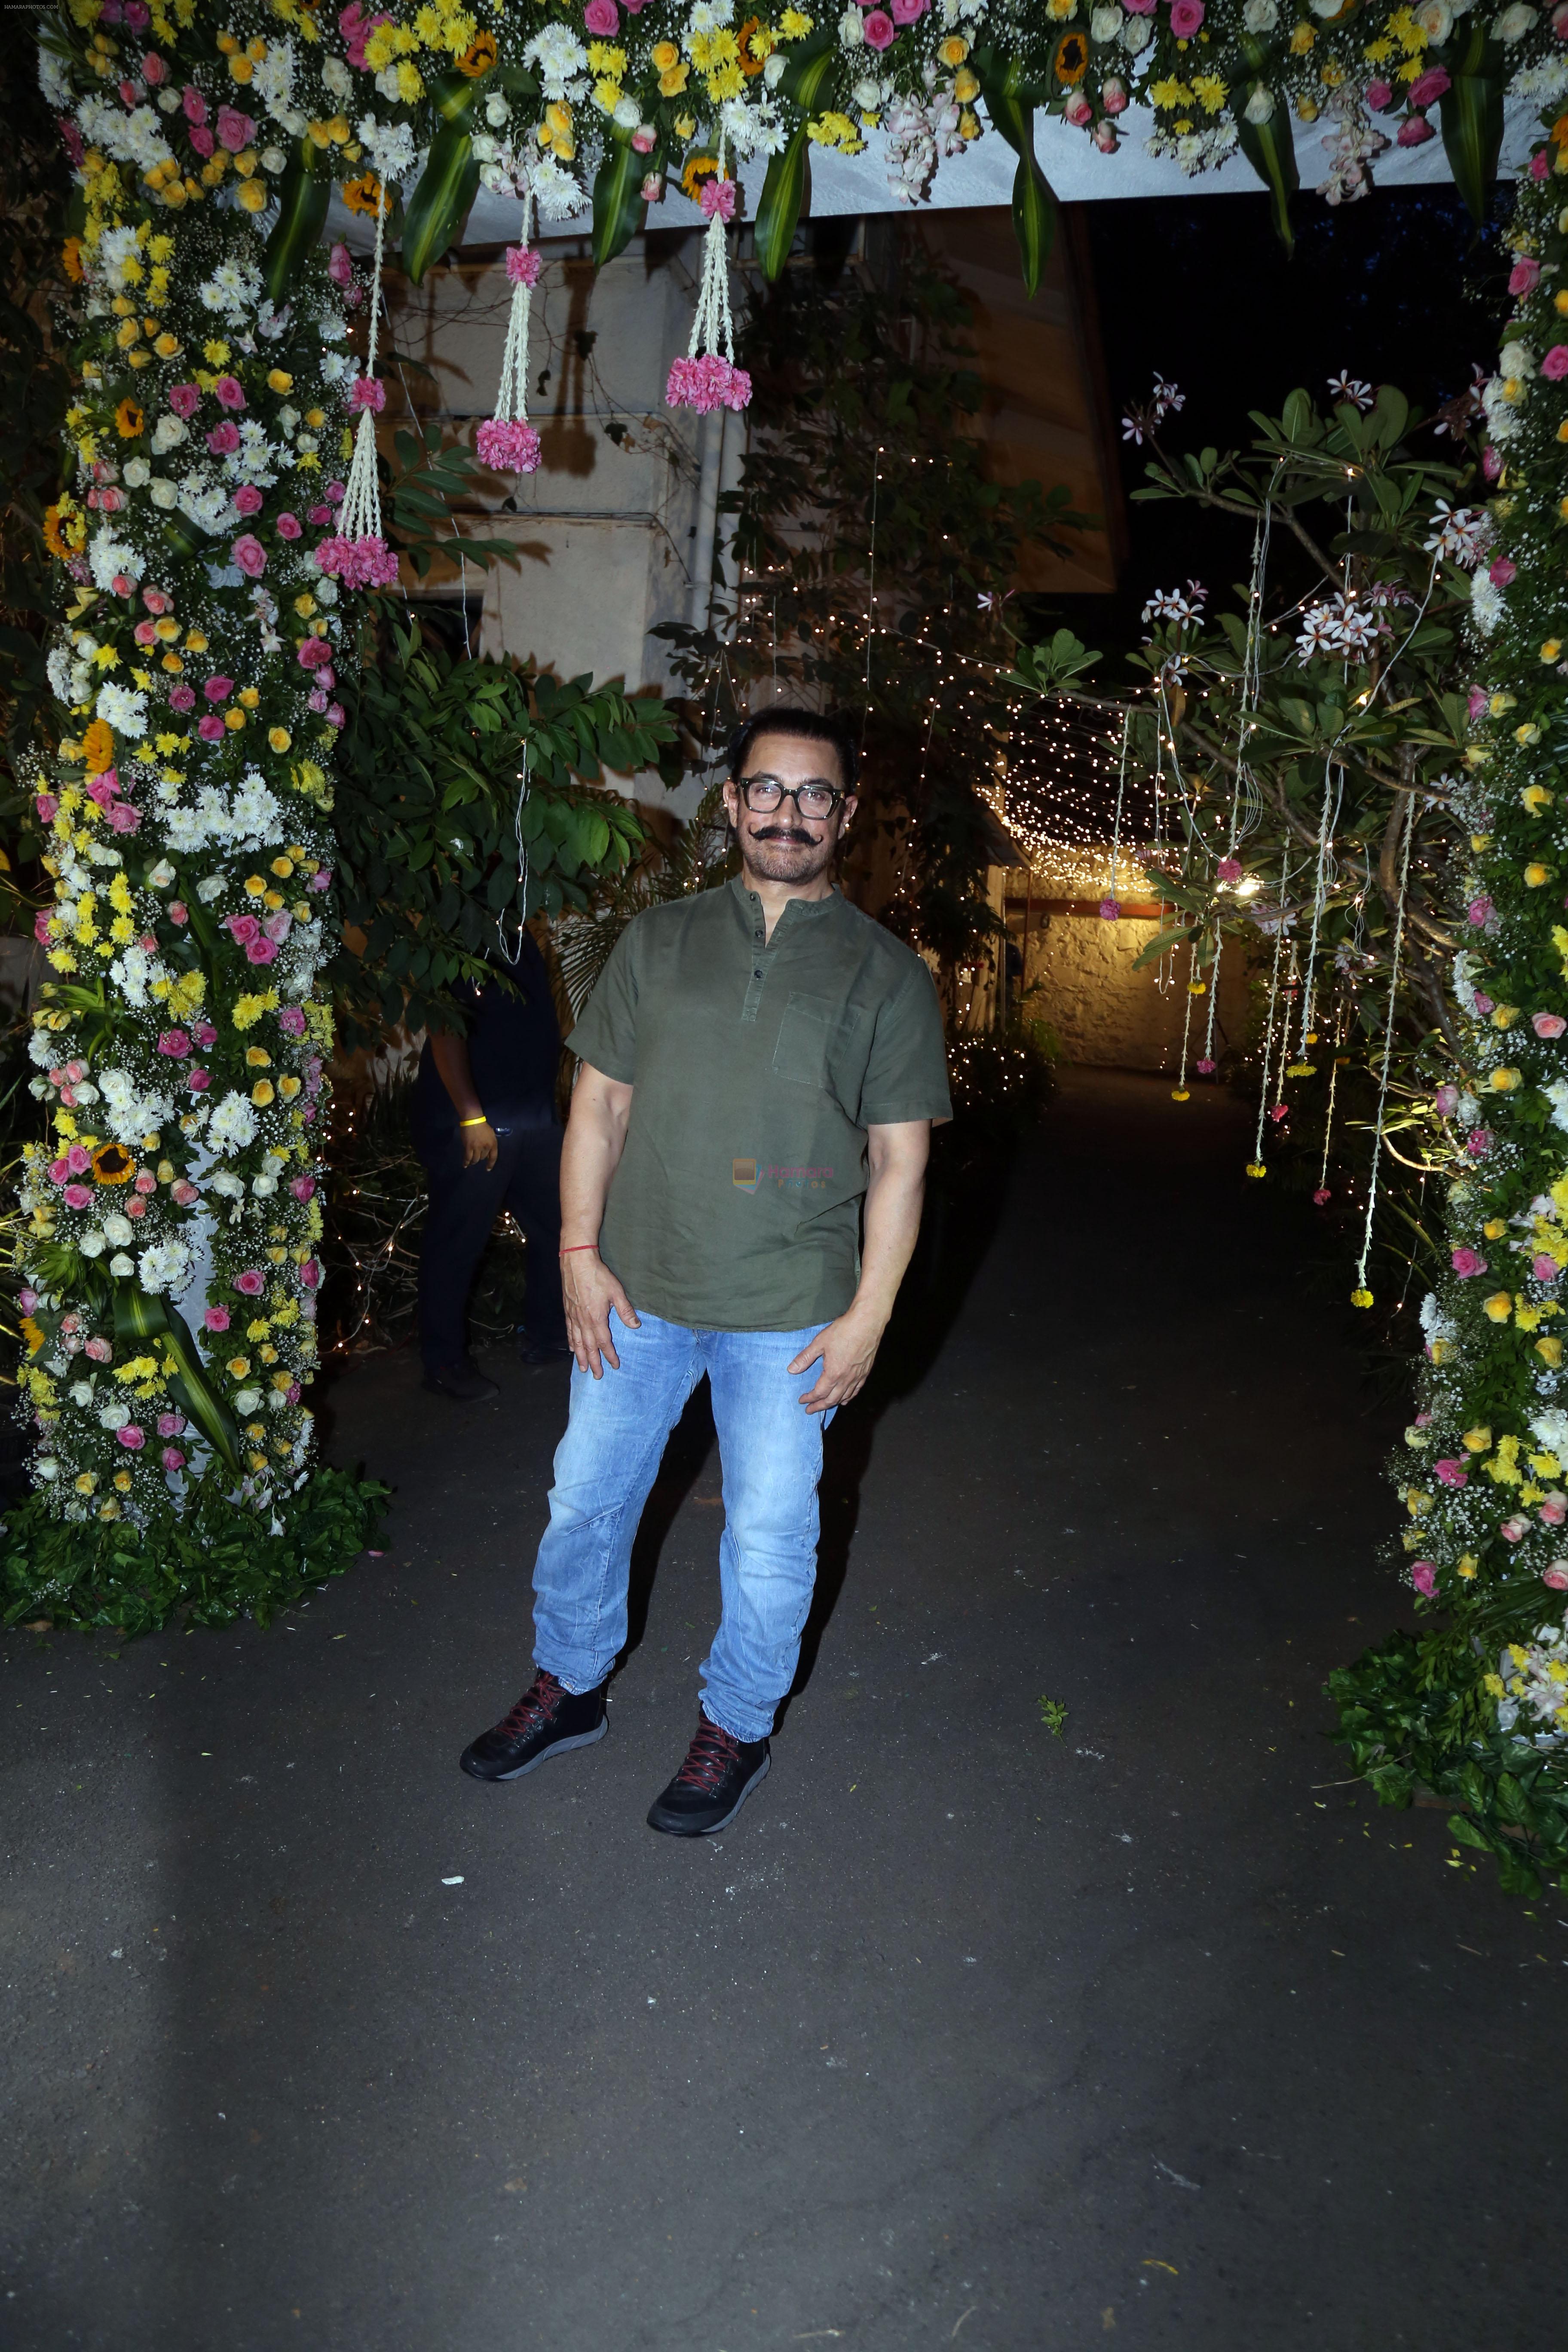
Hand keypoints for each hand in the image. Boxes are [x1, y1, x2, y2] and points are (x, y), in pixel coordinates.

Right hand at [460, 1119, 498, 1171]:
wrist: (473, 1120)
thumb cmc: (482, 1126)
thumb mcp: (491, 1135)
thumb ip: (490, 1144)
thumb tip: (486, 1154)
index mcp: (493, 1143)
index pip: (493, 1157)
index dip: (491, 1164)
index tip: (488, 1169)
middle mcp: (486, 1147)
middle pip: (482, 1158)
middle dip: (479, 1158)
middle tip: (476, 1156)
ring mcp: (477, 1147)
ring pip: (475, 1159)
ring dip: (473, 1161)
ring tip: (471, 1162)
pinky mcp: (469, 1147)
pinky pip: (468, 1158)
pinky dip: (466, 1162)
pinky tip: (465, 1165)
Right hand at [562, 1249, 639, 1376]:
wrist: (576, 1261)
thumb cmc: (598, 1275)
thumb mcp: (616, 1292)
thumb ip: (625, 1311)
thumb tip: (635, 1326)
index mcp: (596, 1318)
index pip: (604, 1342)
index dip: (609, 1355)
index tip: (614, 1365)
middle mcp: (583, 1321)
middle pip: (589, 1346)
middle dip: (594, 1362)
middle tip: (596, 1376)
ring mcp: (573, 1316)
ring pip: (577, 1342)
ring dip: (580, 1356)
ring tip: (582, 1368)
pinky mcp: (567, 1310)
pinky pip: (569, 1331)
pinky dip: (570, 1342)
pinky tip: (572, 1348)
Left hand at [788, 1307, 883, 1414]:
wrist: (867, 1323)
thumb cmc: (843, 1331)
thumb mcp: (819, 1343)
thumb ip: (805, 1358)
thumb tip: (791, 1370)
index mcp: (833, 1373)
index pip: (819, 1392)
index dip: (809, 1398)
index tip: (802, 1401)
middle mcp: (846, 1379)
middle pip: (831, 1399)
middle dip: (819, 1406)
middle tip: (810, 1410)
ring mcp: (858, 1377)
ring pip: (845, 1397)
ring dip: (833, 1403)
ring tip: (825, 1405)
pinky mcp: (866, 1372)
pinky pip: (856, 1390)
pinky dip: (848, 1397)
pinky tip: (845, 1398)